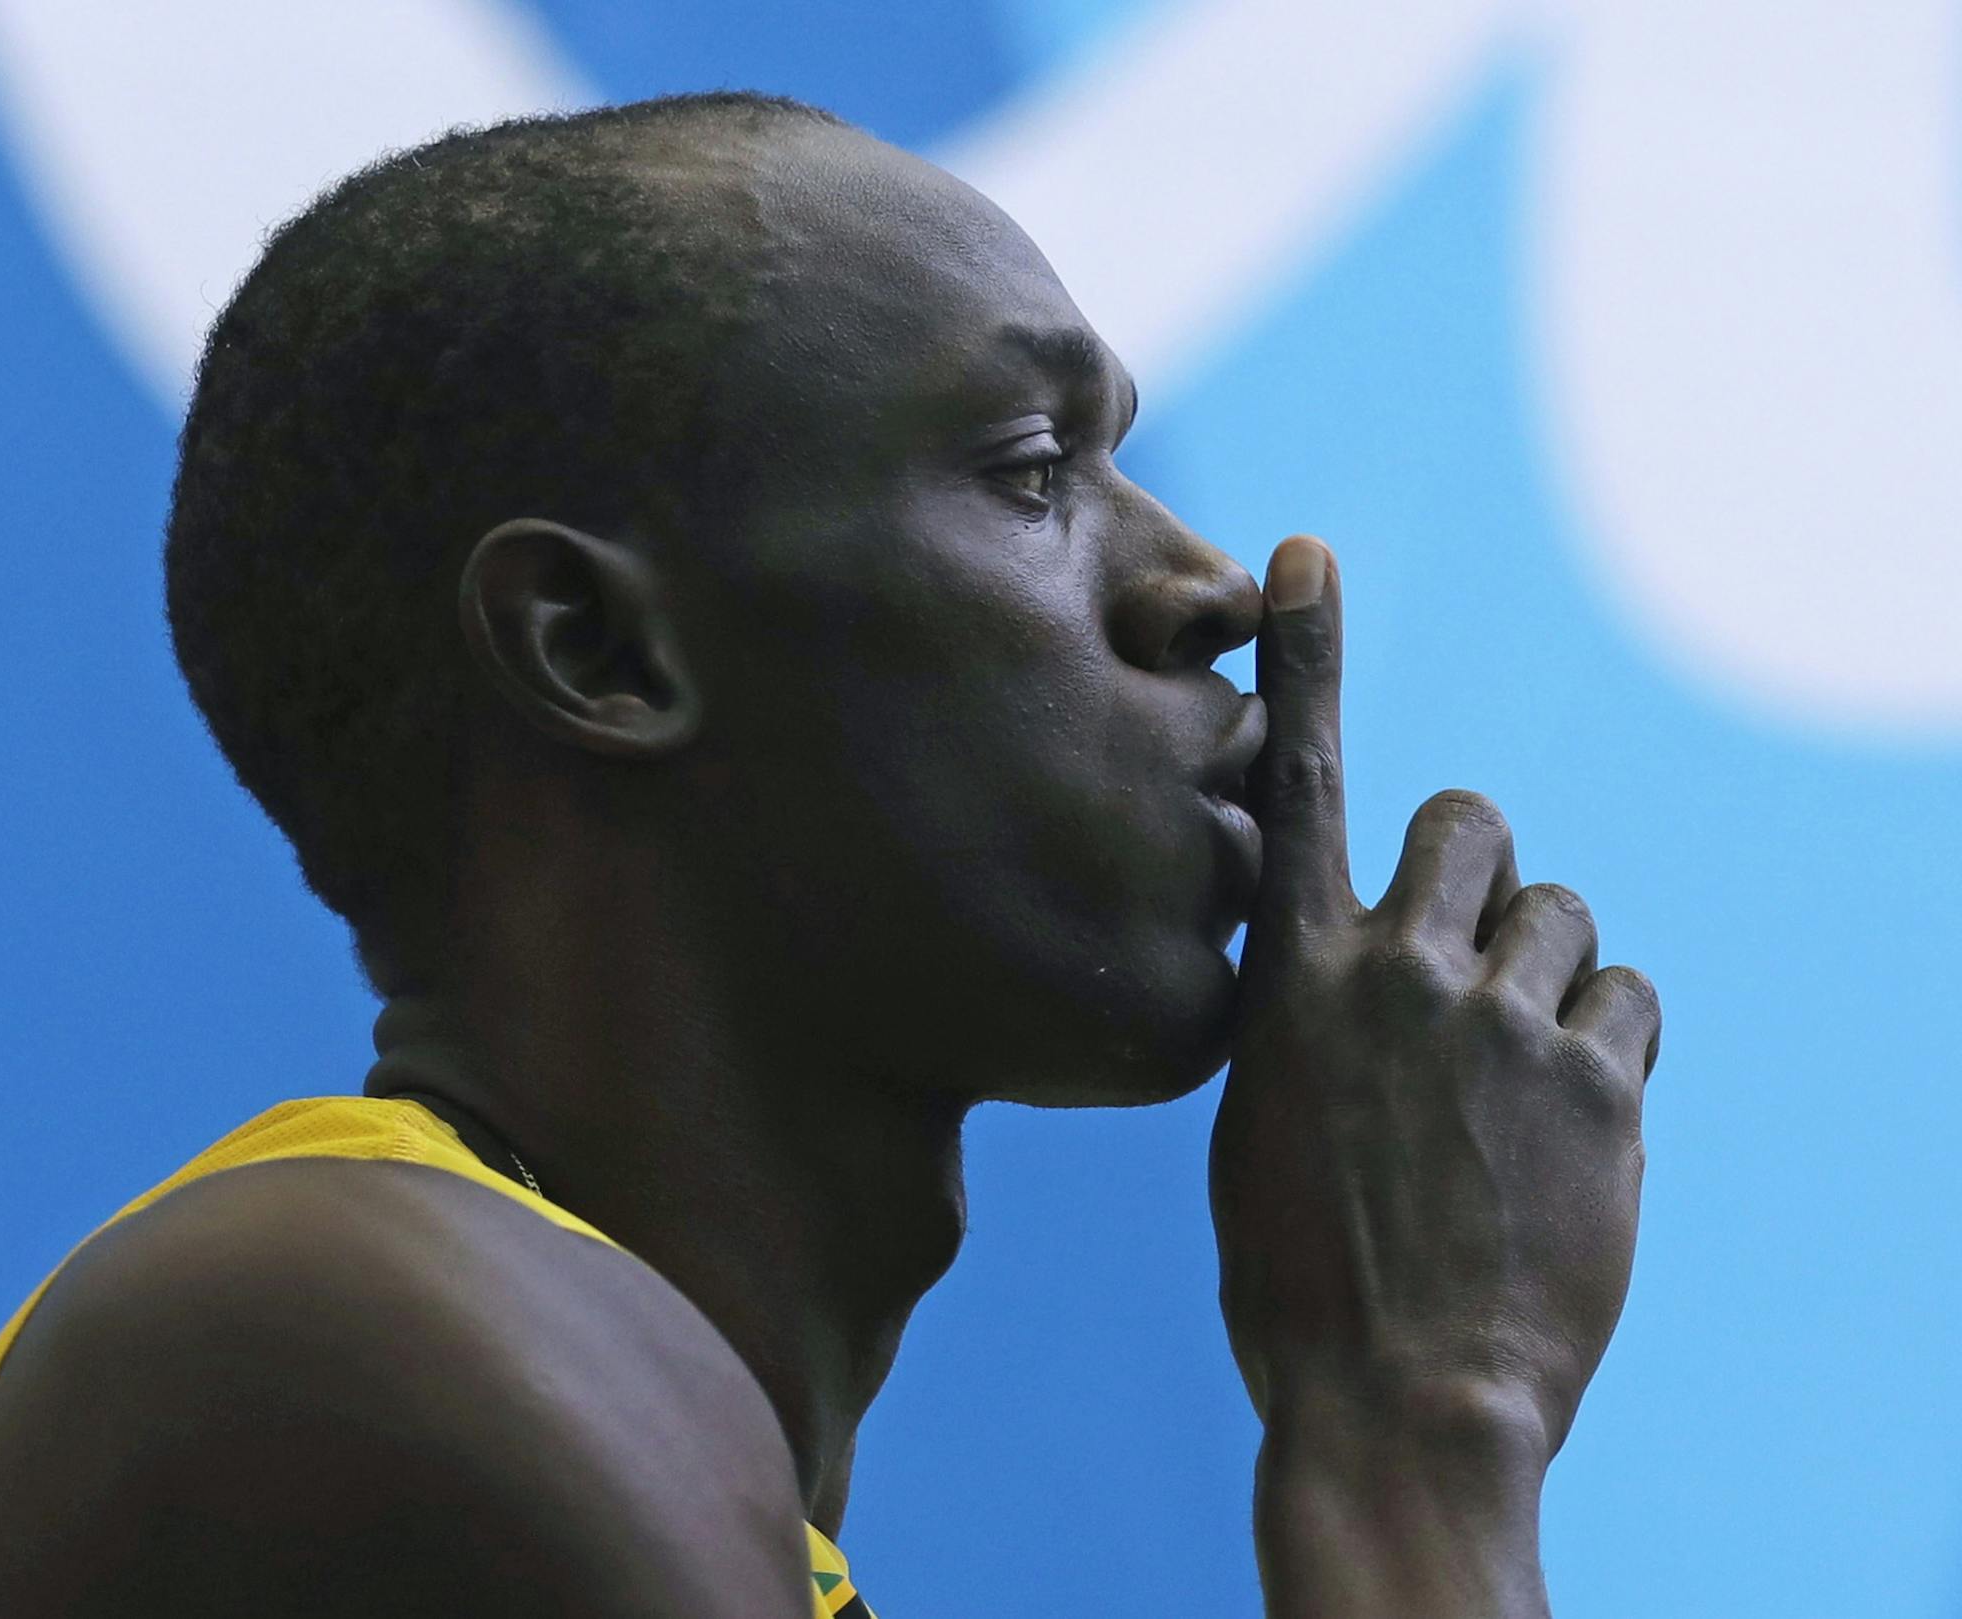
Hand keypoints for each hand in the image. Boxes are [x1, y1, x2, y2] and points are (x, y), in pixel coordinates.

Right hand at [1211, 536, 1659, 1615]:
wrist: (1401, 1404)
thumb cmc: (1303, 1276)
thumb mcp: (1266, 1123)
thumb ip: (1316, 1017)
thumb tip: (1374, 969)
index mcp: (1294, 982)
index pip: (1301, 782)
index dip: (1310, 657)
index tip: (1306, 552)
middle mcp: (1399, 974)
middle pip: (1473, 820)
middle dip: (1480, 870)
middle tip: (1470, 960)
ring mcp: (1506, 1026)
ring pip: (1566, 916)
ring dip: (1548, 975)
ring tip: (1516, 1079)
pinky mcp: (1602, 1087)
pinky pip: (1629, 1002)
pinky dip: (1606, 1045)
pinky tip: (1570, 1123)